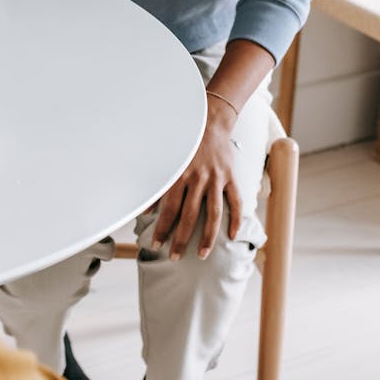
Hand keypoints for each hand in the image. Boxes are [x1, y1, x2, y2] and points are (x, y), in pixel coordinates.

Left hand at [151, 97, 241, 260]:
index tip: (156, 244)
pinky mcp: (231, 177)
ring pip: (213, 214)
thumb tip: (144, 209)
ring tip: (203, 255)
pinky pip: (235, 201)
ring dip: (208, 237)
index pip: (169, 209)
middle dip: (181, 239)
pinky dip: (235, 219)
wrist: (210, 121)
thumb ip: (157, 184)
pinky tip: (232, 236)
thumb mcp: (167, 159)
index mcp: (179, 175)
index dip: (162, 229)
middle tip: (175, 257)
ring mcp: (216, 179)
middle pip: (189, 216)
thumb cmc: (184, 143)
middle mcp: (198, 179)